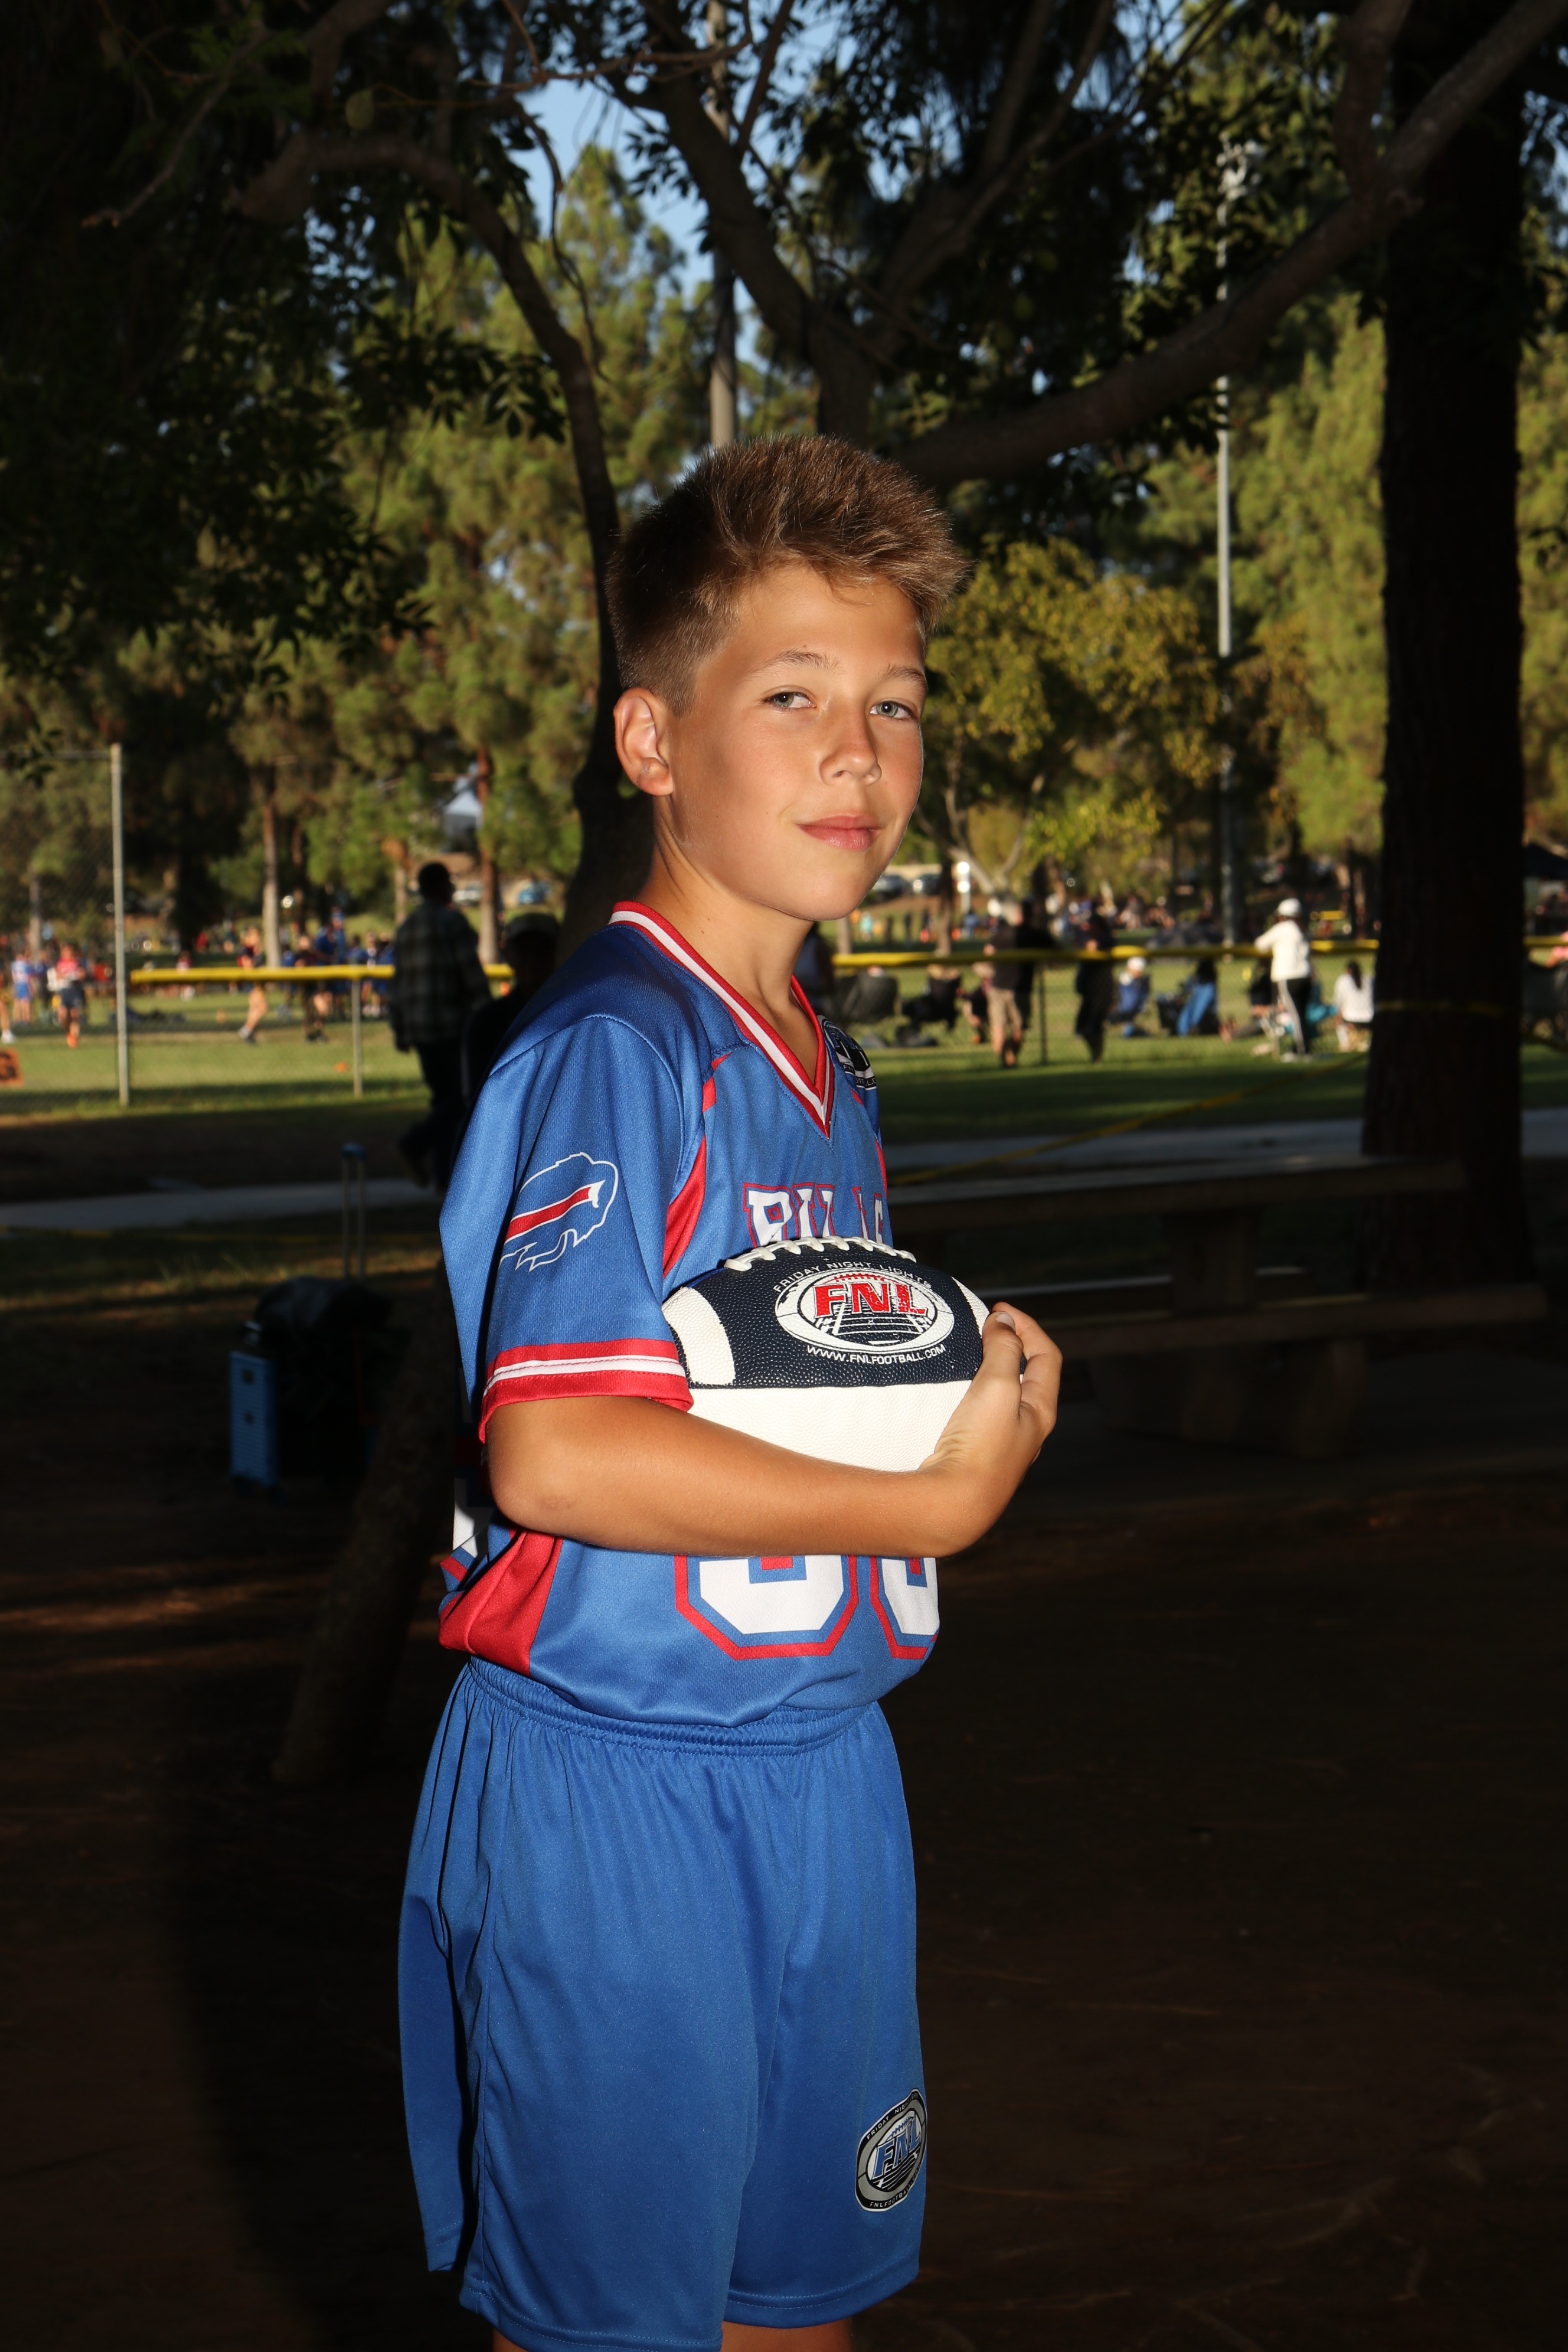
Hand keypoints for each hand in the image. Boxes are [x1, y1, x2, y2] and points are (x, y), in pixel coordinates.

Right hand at [915, 1304, 1060, 1553]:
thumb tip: (1005, 1323)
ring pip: (1003, 1397)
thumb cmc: (981, 1446)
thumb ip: (1005, 1350)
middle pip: (1028, 1376)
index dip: (1027, 1326)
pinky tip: (951, 1394)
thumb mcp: (999, 1387)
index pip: (1047, 1355)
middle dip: (1009, 1346)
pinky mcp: (976, 1456)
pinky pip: (980, 1414)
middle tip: (983, 1328)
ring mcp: (1002, 1445)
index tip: (999, 1310)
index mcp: (1041, 1411)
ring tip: (965, 1355)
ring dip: (989, 1370)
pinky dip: (971, 1393)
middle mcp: (1027, 1430)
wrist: (952, 1503)